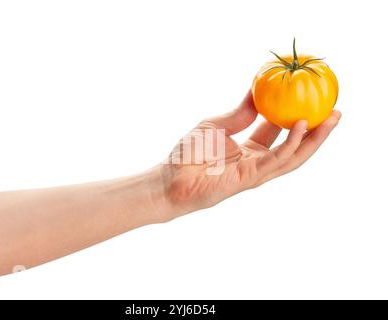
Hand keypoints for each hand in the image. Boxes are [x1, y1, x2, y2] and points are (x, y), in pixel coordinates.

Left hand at [159, 91, 340, 219]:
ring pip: (293, 156)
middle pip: (293, 146)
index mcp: (248, 149)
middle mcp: (256, 162)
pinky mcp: (249, 178)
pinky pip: (276, 159)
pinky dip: (291, 143)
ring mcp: (255, 172)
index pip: (278, 132)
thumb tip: (256, 91)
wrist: (170, 178)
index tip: (310, 101)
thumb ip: (239, 113)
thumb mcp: (216, 125)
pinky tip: (302, 125)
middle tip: (335, 112)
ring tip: (332, 119)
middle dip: (316, 131)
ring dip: (314, 138)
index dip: (295, 118)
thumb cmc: (189, 153)